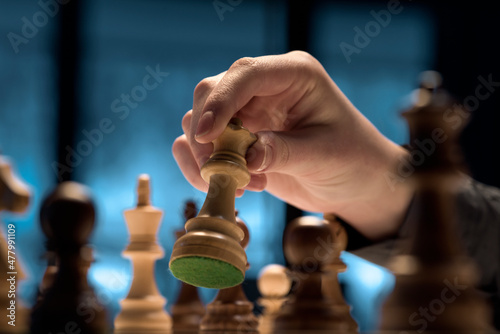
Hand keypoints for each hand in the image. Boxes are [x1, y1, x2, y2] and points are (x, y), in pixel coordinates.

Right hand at [173, 51, 411, 238]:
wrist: (354, 183)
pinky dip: (206, 168)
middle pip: (210, 93)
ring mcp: (248, 112)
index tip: (206, 135)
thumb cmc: (353, 159)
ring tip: (242, 185)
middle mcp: (264, 87)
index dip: (221, 101)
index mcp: (293, 75)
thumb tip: (244, 158)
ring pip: (198, 121)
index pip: (245, 74)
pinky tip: (238, 186)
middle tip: (218, 171)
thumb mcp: (324, 155)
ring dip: (207, 157)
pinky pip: (202, 147)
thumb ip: (282, 152)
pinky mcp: (238, 138)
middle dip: (206, 134)